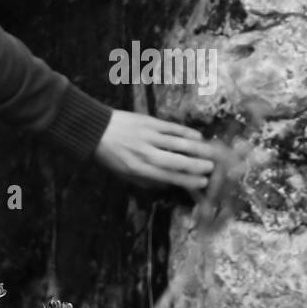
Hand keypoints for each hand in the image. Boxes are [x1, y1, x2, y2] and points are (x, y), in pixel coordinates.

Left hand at [93, 110, 225, 191]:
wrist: (95, 130)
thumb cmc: (109, 155)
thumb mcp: (123, 174)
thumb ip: (145, 180)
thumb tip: (167, 185)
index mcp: (139, 169)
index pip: (168, 177)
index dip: (187, 180)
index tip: (202, 182)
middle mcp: (146, 154)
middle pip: (177, 161)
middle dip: (197, 166)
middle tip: (211, 168)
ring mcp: (148, 136)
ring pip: (178, 144)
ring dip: (197, 149)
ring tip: (211, 153)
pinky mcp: (149, 122)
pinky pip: (172, 128)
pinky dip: (187, 132)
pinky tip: (198, 137)